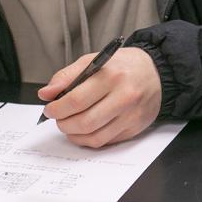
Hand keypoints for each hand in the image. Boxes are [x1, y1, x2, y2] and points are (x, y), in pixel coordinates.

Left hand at [38, 48, 161, 147]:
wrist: (156, 73)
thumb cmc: (123, 66)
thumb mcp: (93, 60)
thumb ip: (66, 76)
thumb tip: (46, 94)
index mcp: (111, 76)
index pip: (76, 100)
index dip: (57, 109)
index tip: (50, 109)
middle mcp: (124, 96)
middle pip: (84, 122)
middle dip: (64, 124)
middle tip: (59, 118)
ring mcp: (130, 115)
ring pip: (94, 137)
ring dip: (74, 135)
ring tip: (69, 125)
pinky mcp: (134, 128)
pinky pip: (106, 141)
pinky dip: (89, 139)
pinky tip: (84, 130)